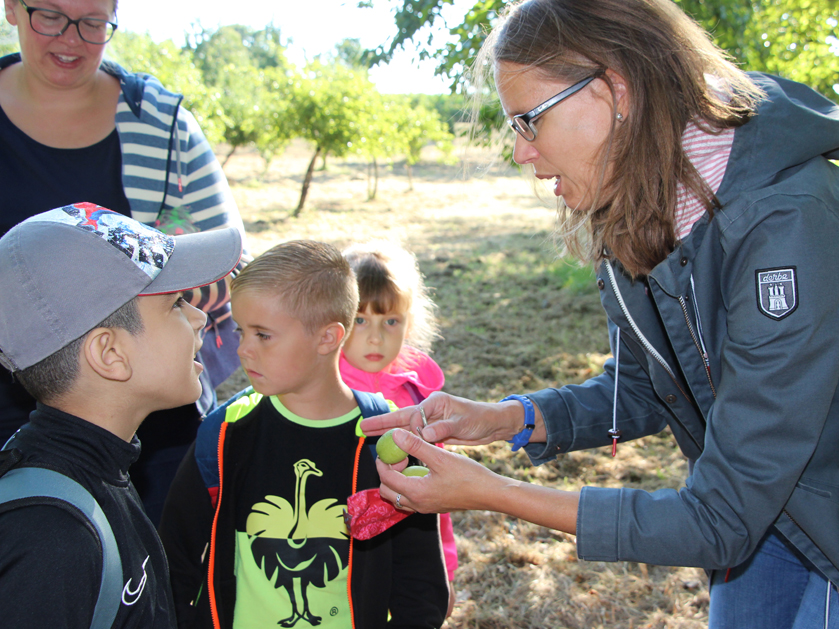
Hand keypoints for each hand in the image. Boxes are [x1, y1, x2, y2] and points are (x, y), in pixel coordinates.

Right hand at [360, 391, 529, 445]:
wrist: (493, 423)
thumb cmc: (480, 419)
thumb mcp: (464, 423)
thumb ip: (443, 428)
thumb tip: (425, 434)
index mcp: (435, 402)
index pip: (414, 415)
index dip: (411, 430)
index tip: (417, 440)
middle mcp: (430, 409)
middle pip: (401, 416)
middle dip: (382, 422)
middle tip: (362, 426)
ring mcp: (430, 419)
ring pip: (405, 427)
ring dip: (388, 432)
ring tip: (369, 435)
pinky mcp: (433, 430)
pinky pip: (413, 436)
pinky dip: (402, 440)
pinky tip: (392, 447)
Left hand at [375, 428, 502, 513]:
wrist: (490, 493)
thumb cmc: (468, 476)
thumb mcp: (440, 457)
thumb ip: (416, 446)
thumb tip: (396, 435)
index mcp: (417, 492)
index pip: (387, 478)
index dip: (384, 461)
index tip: (390, 448)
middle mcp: (418, 504)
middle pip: (388, 491)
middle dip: (388, 472)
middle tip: (401, 457)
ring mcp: (426, 508)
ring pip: (399, 497)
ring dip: (398, 480)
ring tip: (411, 463)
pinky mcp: (434, 506)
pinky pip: (411, 499)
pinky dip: (409, 485)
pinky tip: (423, 471)